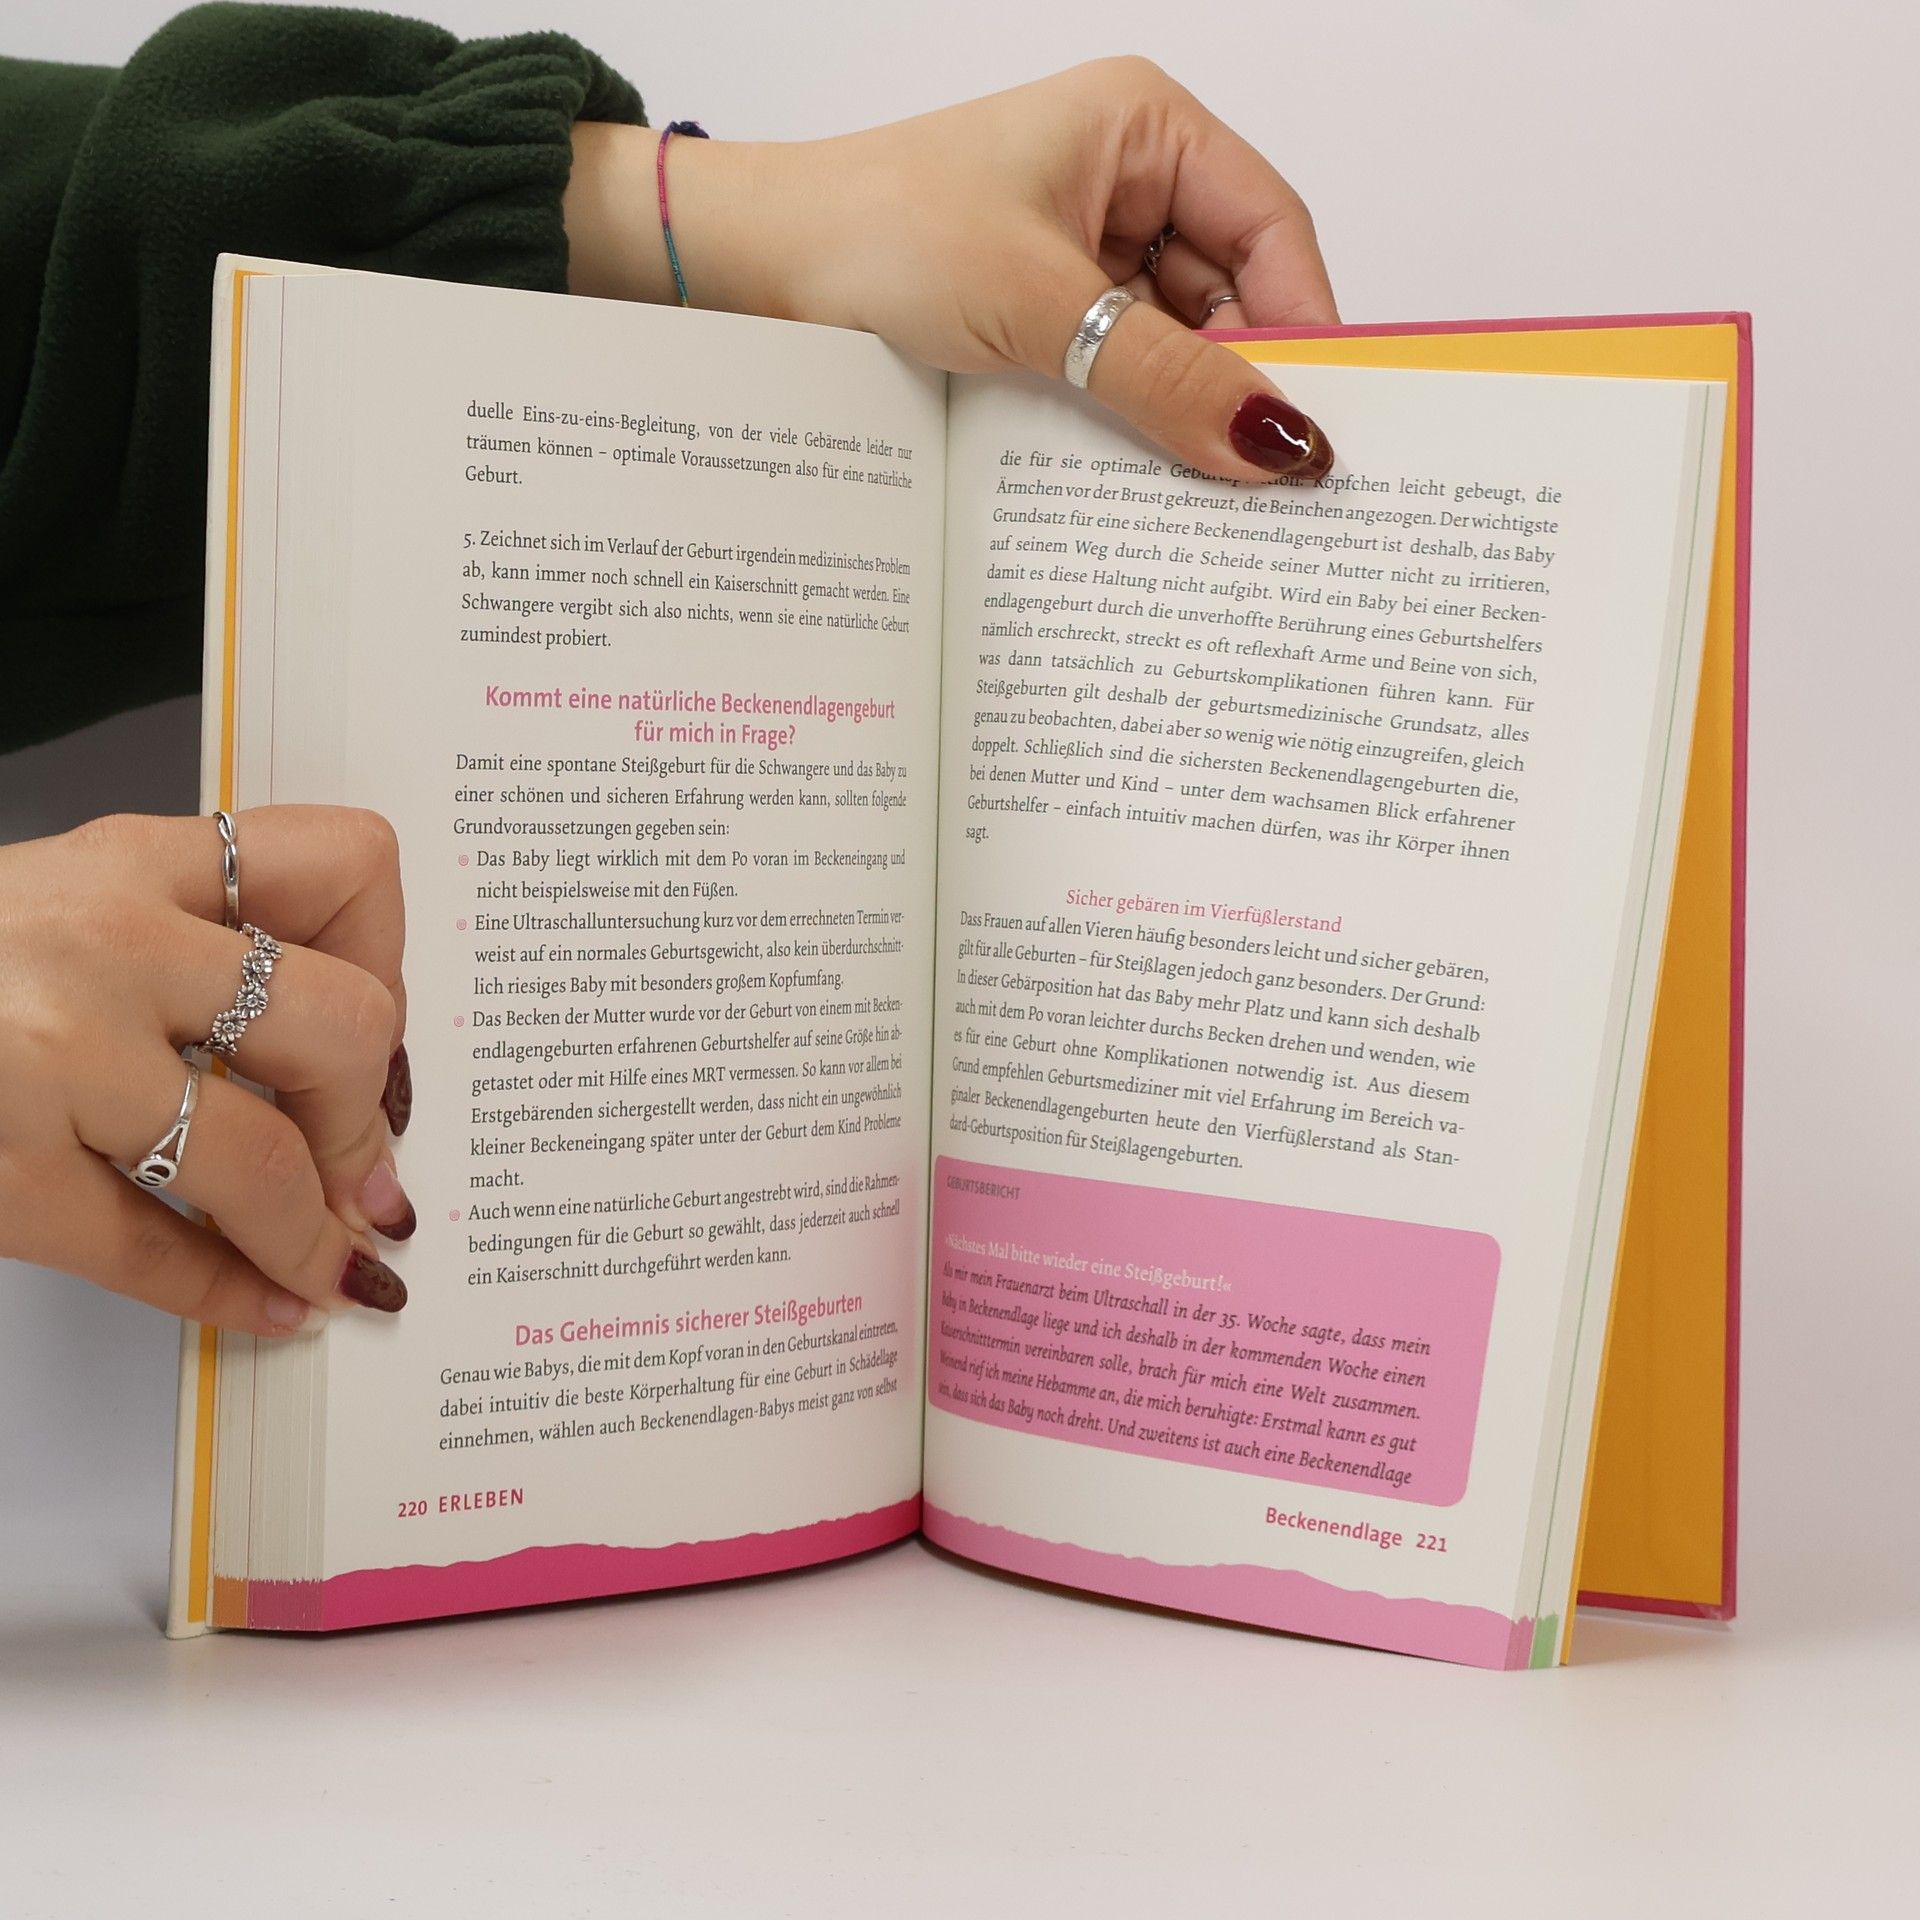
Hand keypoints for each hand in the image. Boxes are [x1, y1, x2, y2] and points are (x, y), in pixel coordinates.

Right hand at [0, 808, 412, 1333]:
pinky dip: (228, 1294)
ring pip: (264, 1159)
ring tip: (331, 1255)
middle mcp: (105, 946)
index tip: (380, 1021)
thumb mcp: (67, 906)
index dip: (391, 956)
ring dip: (316, 1230)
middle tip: (363, 1158)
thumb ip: (190, 949)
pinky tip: (265, 1304)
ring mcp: (50, 1063)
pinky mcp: (0, 1175)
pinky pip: (156, 1253)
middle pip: (344, 1023)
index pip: (348, 866)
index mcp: (133, 862)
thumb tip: (347, 1063)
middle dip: (368, 1111)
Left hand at [565, 58, 1337, 480]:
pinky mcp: (1042, 314)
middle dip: (1243, 383)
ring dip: (1182, 414)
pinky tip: (1137, 480)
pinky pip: (1119, 375)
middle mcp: (1124, 182)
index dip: (1306, 325)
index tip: (1321, 424)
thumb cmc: (875, 235)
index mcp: (1143, 128)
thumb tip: (1284, 446)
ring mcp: (1082, 253)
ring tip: (1199, 494)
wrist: (746, 272)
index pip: (1273, 229)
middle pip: (1234, 295)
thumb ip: (1168, 382)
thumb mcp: (1042, 310)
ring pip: (1176, 346)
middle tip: (1268, 484)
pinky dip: (1130, 425)